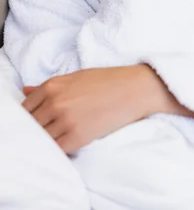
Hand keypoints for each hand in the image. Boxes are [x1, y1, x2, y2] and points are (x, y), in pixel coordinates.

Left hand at [22, 65, 161, 153]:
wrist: (134, 89)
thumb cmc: (108, 80)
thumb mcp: (76, 77)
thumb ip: (49, 87)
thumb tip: (25, 91)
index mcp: (52, 85)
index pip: (26, 108)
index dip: (31, 115)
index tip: (39, 118)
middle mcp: (55, 102)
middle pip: (32, 124)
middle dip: (38, 127)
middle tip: (52, 127)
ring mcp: (65, 120)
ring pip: (43, 138)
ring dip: (48, 139)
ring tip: (62, 134)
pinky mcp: (78, 136)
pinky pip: (57, 149)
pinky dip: (59, 148)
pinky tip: (69, 142)